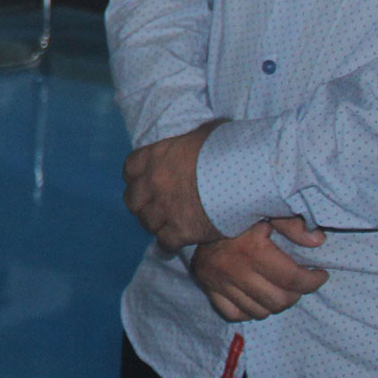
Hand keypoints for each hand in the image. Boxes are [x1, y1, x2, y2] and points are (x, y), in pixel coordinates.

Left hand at [123, 120, 227, 248]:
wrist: (248, 174)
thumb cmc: (231, 147)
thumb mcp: (206, 133)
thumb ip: (193, 139)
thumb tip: (202, 136)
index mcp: (156, 156)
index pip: (130, 169)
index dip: (136, 178)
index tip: (145, 182)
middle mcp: (153, 183)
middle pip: (132, 200)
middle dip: (142, 204)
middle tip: (155, 207)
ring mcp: (165, 208)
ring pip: (146, 223)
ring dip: (155, 224)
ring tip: (167, 225)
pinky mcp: (181, 231)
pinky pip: (165, 243)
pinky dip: (169, 244)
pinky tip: (177, 242)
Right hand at [189, 217, 327, 321]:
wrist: (194, 213)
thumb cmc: (237, 213)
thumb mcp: (266, 211)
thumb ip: (292, 224)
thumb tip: (318, 240)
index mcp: (252, 250)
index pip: (294, 279)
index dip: (313, 281)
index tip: (320, 274)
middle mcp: (235, 271)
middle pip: (279, 301)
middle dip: (296, 293)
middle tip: (299, 282)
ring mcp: (220, 283)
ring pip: (260, 311)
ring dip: (275, 303)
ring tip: (279, 288)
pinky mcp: (209, 289)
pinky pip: (236, 314)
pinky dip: (251, 310)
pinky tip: (257, 296)